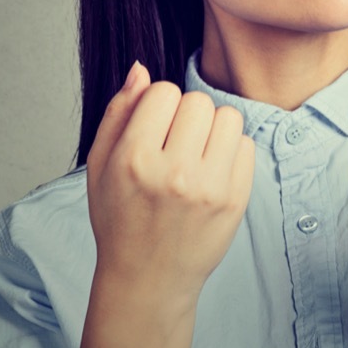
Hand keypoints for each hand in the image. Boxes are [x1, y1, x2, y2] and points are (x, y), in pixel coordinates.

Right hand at [84, 61, 255, 302]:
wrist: (148, 279)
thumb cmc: (119, 218)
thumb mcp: (100, 165)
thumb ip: (118, 112)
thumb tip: (141, 69)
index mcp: (134, 160)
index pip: (164, 92)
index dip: (158, 105)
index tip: (153, 129)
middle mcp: (175, 173)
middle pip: (198, 101)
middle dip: (186, 115)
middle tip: (174, 143)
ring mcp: (210, 188)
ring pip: (228, 118)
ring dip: (212, 128)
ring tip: (195, 153)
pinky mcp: (236, 200)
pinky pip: (246, 145)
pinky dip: (231, 151)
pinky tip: (211, 171)